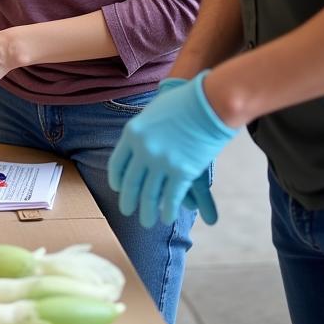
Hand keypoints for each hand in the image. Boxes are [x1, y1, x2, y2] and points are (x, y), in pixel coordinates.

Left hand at [108, 70, 236, 228]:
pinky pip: (171, 197)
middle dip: (129, 200)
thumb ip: (142, 133)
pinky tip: (167, 217)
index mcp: (131, 133)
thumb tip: (136, 146)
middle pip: (132, 182)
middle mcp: (142, 149)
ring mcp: (161, 162)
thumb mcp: (151, 114)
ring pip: (150, 194)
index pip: (117, 163)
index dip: (117, 179)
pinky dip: (168, 210)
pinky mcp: (182, 171)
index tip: (118, 189)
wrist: (206, 102)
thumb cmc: (181, 103)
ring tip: (146, 222)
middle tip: (127, 212)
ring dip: (148, 211)